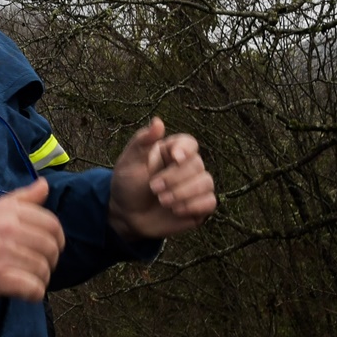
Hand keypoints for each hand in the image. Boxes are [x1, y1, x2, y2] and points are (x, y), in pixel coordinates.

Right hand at [0, 179, 65, 302]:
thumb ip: (19, 199)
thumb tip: (44, 185)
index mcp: (8, 212)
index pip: (51, 224)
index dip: (56, 239)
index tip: (49, 248)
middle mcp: (8, 231)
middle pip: (50, 248)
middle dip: (49, 260)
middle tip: (37, 266)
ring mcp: (3, 255)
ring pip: (43, 270)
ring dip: (39, 278)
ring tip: (26, 279)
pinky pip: (33, 288)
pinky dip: (33, 293)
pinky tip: (23, 291)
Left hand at [107, 117, 216, 240]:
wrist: (126, 215)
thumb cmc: (127, 185)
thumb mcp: (129, 163)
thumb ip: (142, 142)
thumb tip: (158, 121)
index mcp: (171, 152)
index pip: (189, 143)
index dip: (185, 149)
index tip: (175, 157)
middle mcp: (186, 167)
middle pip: (197, 164)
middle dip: (175, 177)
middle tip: (153, 187)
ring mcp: (194, 186)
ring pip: (206, 183)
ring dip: (183, 192)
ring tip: (162, 201)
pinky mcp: (199, 206)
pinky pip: (210, 202)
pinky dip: (193, 205)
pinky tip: (176, 210)